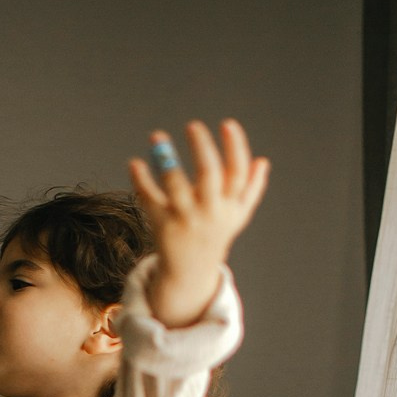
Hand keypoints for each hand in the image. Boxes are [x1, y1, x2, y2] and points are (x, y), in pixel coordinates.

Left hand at [128, 119, 269, 326]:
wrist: (191, 273)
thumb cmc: (214, 235)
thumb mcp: (236, 216)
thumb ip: (250, 190)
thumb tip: (262, 161)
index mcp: (230, 205)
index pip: (238, 173)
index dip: (235, 147)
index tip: (227, 123)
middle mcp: (209, 212)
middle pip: (209, 175)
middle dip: (202, 147)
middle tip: (193, 125)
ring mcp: (185, 219)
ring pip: (176, 186)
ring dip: (165, 159)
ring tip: (157, 137)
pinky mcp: (162, 226)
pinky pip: (150, 200)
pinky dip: (141, 181)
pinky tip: (135, 163)